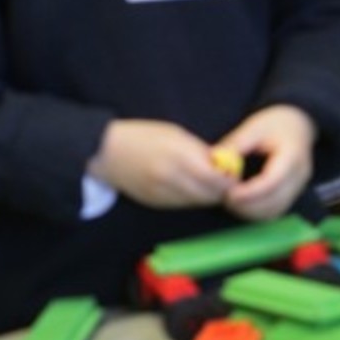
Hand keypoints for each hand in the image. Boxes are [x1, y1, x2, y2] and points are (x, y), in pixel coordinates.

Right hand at [87, 120, 233, 208]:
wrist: (106, 152)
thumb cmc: (141, 135)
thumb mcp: (174, 133)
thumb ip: (198, 150)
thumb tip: (220, 163)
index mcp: (178, 156)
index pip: (214, 177)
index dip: (229, 178)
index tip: (233, 171)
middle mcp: (171, 178)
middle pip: (209, 194)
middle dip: (222, 189)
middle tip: (226, 179)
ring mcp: (162, 194)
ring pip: (197, 202)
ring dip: (208, 195)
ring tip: (210, 183)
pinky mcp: (155, 204)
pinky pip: (182, 205)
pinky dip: (192, 198)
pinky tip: (191, 187)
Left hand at [216, 105, 315, 220]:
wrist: (298, 125)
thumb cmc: (275, 124)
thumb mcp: (255, 128)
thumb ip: (236, 144)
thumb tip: (215, 157)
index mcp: (292, 155)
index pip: (272, 181)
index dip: (250, 193)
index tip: (229, 194)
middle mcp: (299, 175)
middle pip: (275, 201)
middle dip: (248, 205)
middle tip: (225, 198)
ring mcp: (299, 186)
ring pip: (275, 210)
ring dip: (252, 211)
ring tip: (231, 200)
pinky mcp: (293, 193)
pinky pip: (276, 210)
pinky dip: (258, 211)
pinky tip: (242, 203)